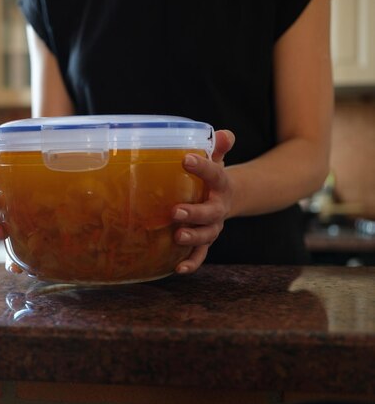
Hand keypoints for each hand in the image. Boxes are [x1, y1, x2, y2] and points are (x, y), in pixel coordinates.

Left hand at [171, 130, 235, 273]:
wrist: (228, 197)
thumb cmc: (212, 176)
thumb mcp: (216, 159)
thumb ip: (218, 147)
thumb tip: (224, 134)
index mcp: (220, 185)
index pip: (215, 174)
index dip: (203, 167)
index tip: (186, 159)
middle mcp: (218, 208)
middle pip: (210, 213)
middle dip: (194, 213)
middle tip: (175, 211)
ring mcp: (213, 226)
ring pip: (206, 235)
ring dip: (193, 237)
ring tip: (177, 236)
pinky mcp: (204, 241)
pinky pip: (200, 254)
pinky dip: (191, 263)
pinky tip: (177, 269)